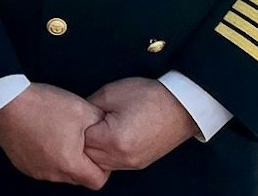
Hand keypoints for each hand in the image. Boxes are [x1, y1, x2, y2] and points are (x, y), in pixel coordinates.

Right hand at [0, 83, 108, 189]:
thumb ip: (102, 125)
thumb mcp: (83, 109)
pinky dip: (46, 155)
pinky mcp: (21, 163)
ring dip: (64, 159)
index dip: (102, 165)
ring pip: (59, 172)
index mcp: (70, 164)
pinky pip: (42, 166)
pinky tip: (42, 134)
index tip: (95, 147)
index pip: (98, 181)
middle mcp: (52, 174)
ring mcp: (34, 170)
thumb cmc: (44, 105)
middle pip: (78, 178)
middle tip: (78, 137)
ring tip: (58, 132)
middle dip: (82, 161)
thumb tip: (110, 131)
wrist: (5, 100)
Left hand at [83, 78, 198, 171]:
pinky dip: (106, 153)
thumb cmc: (148, 96)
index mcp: (114, 140)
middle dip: (82, 140)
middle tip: (85, 121)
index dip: (76, 126)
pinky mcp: (139, 163)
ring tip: (97, 128)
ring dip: (94, 149)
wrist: (183, 106)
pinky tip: (107, 137)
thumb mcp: (111, 93)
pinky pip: (113, 164)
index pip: (80, 140)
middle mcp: (123, 157)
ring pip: (100, 163)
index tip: (78, 115)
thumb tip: (75, 116)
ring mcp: (132, 163)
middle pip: (87, 156)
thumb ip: (88, 107)